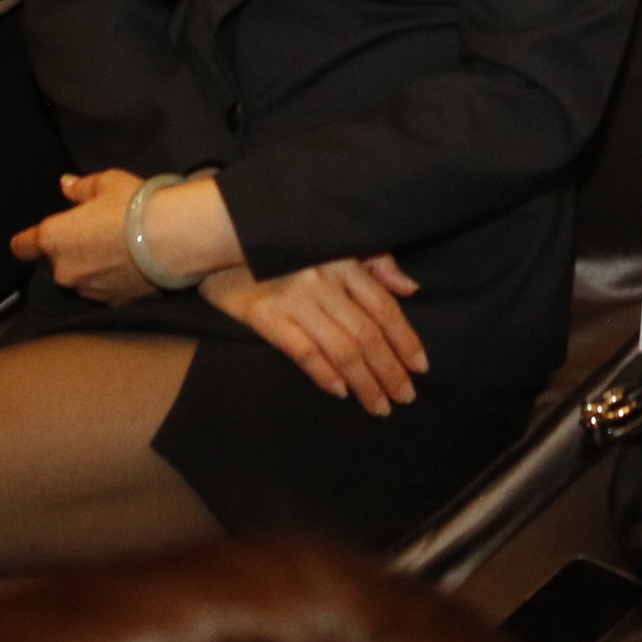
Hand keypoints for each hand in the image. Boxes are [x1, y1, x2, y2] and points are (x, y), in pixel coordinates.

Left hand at [13, 168, 162, 304]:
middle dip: (70, 250)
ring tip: (118, 249)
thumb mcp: (107, 183)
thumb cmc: (134, 205)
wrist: (174, 239)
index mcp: (54, 238)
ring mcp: (88, 290)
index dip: (26, 241)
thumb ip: (81, 187)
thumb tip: (65, 185)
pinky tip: (132, 266)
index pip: (23, 246)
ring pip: (80, 278)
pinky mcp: (113, 303)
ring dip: (90, 267)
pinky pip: (105, 290)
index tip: (32, 239)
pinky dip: (112, 280)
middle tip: (95, 233)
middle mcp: (64, 270)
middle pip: (56, 262)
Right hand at [199, 256, 425, 413]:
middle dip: (390, 369)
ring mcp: (294, 298)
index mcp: (343, 260)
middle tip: (405, 397)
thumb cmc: (286, 244)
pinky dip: (324, 374)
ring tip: (380, 406)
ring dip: (364, 381)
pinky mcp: (264, 315)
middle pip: (366, 333)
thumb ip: (374, 262)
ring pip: (340, 348)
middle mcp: (323, 279)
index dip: (405, 339)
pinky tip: (340, 392)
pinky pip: (302, 351)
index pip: (383, 307)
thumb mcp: (333, 242)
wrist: (221, 236)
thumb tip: (410, 289)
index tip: (420, 367)